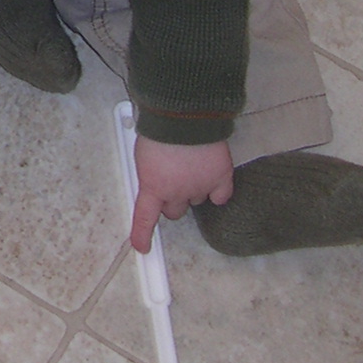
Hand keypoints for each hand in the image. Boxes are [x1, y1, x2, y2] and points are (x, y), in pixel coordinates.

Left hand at [130, 134, 232, 253]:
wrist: (183, 115)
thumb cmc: (159, 128)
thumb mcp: (142, 153)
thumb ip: (149, 171)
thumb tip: (153, 177)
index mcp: (152, 186)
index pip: (145, 218)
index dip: (142, 235)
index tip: (141, 247)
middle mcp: (176, 193)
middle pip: (174, 211)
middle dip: (172, 200)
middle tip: (173, 180)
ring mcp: (200, 188)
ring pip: (197, 201)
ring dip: (194, 190)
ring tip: (191, 166)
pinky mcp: (221, 179)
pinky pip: (221, 197)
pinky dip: (218, 191)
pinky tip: (213, 178)